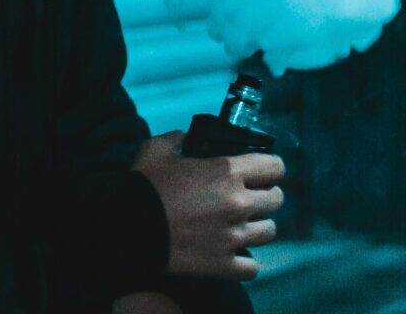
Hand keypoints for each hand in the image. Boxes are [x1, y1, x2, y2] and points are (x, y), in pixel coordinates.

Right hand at [131, 131, 284, 280]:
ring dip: (258, 226)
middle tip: (250, 196)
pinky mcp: (224, 264)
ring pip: (269, 231)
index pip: (275, 166)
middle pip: (276, 200)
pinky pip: (252, 266)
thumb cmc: (145, 187)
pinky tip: (234, 251)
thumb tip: (187, 138)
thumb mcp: (158, 149)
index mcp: (227, 171)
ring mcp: (233, 236)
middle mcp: (238, 203)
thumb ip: (179, 138)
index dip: (271, 166)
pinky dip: (245, 260)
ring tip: (242, 224)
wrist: (130, 232)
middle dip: (266, 195)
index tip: (262, 170)